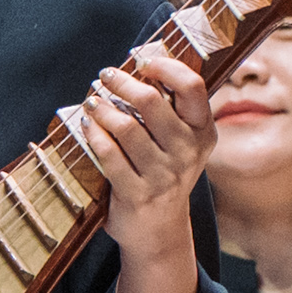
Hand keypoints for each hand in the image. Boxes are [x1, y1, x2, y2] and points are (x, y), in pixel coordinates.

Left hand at [75, 52, 217, 249]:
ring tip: (93, 102)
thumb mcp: (180, 142)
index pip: (192, 87)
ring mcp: (164, 176)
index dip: (165, 66)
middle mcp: (187, 153)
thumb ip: (170, 108)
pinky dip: (93, 134)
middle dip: (122, 82)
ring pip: (125, 127)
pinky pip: (109, 155)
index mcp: (203, 133)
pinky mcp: (137, 194)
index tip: (141, 62)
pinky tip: (88, 126)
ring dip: (102, 108)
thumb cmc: (164, 173)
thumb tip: (140, 62)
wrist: (159, 230)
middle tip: (105, 77)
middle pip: (152, 102)